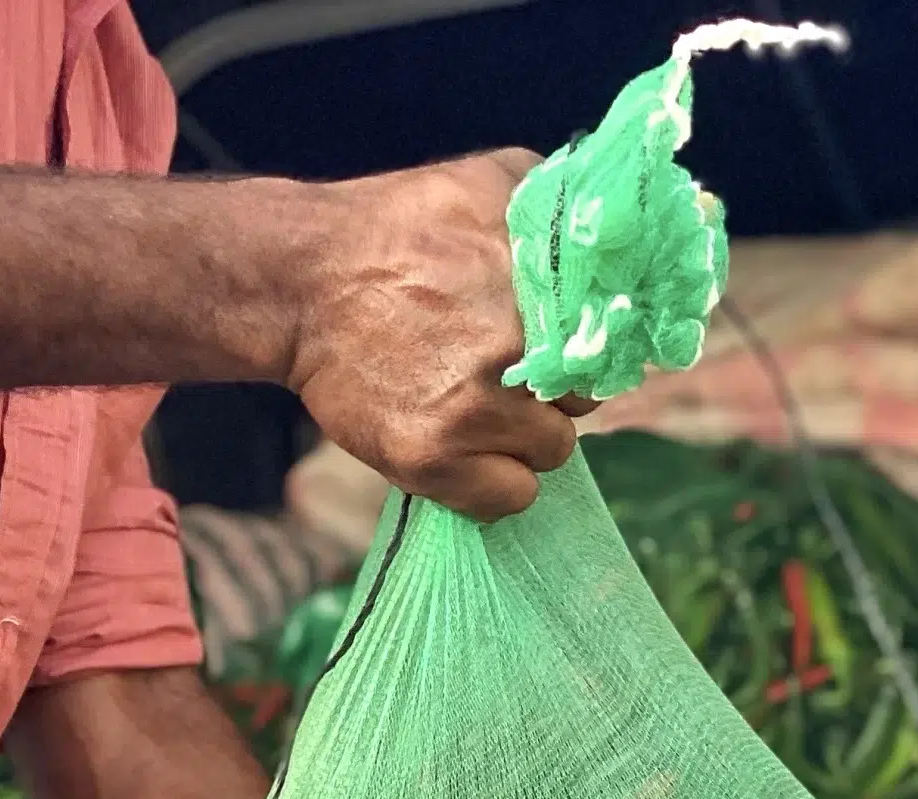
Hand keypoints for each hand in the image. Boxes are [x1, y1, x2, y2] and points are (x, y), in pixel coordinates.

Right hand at [284, 152, 579, 521]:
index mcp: (541, 290)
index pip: (612, 348)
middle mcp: (515, 351)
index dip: (587, 351)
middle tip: (504, 370)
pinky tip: (465, 449)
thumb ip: (555, 206)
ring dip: (523, 437)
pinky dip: (494, 482)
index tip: (559, 350)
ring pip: (550, 453)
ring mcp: (474, 412)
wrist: (305, 281)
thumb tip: (610, 235)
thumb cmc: (399, 226)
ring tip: (476, 405)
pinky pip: (508, 498)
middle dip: (553, 390)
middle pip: (584, 402)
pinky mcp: (432, 460)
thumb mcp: (487, 182)